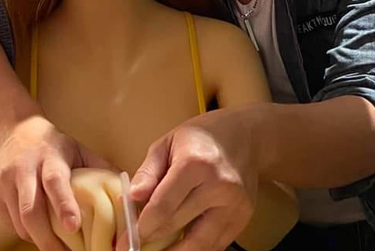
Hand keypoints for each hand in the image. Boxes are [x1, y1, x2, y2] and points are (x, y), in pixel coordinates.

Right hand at [0, 115, 113, 250]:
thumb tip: (126, 194)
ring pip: (19, 221)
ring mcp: (4, 182)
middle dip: (48, 238)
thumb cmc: (53, 144)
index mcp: (50, 155)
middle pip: (31, 210)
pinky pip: (10, 222)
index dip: (64, 205)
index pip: (55, 181)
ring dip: (38, 239)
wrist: (13, 130)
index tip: (74, 226)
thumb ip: (100, 169)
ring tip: (56, 246)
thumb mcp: (78, 149)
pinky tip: (39, 232)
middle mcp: (23, 168)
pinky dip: (26, 232)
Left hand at [129, 107, 258, 250]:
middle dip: (152, 239)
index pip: (162, 206)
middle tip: (136, 245)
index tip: (127, 240)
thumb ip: (148, 173)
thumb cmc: (202, 135)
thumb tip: (130, 199)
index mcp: (195, 163)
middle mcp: (218, 186)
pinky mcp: (244, 216)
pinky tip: (182, 242)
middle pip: (177, 226)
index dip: (141, 227)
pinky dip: (197, 247)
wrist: (247, 135)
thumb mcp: (168, 143)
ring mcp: (234, 204)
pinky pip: (216, 243)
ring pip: (199, 244)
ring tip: (159, 250)